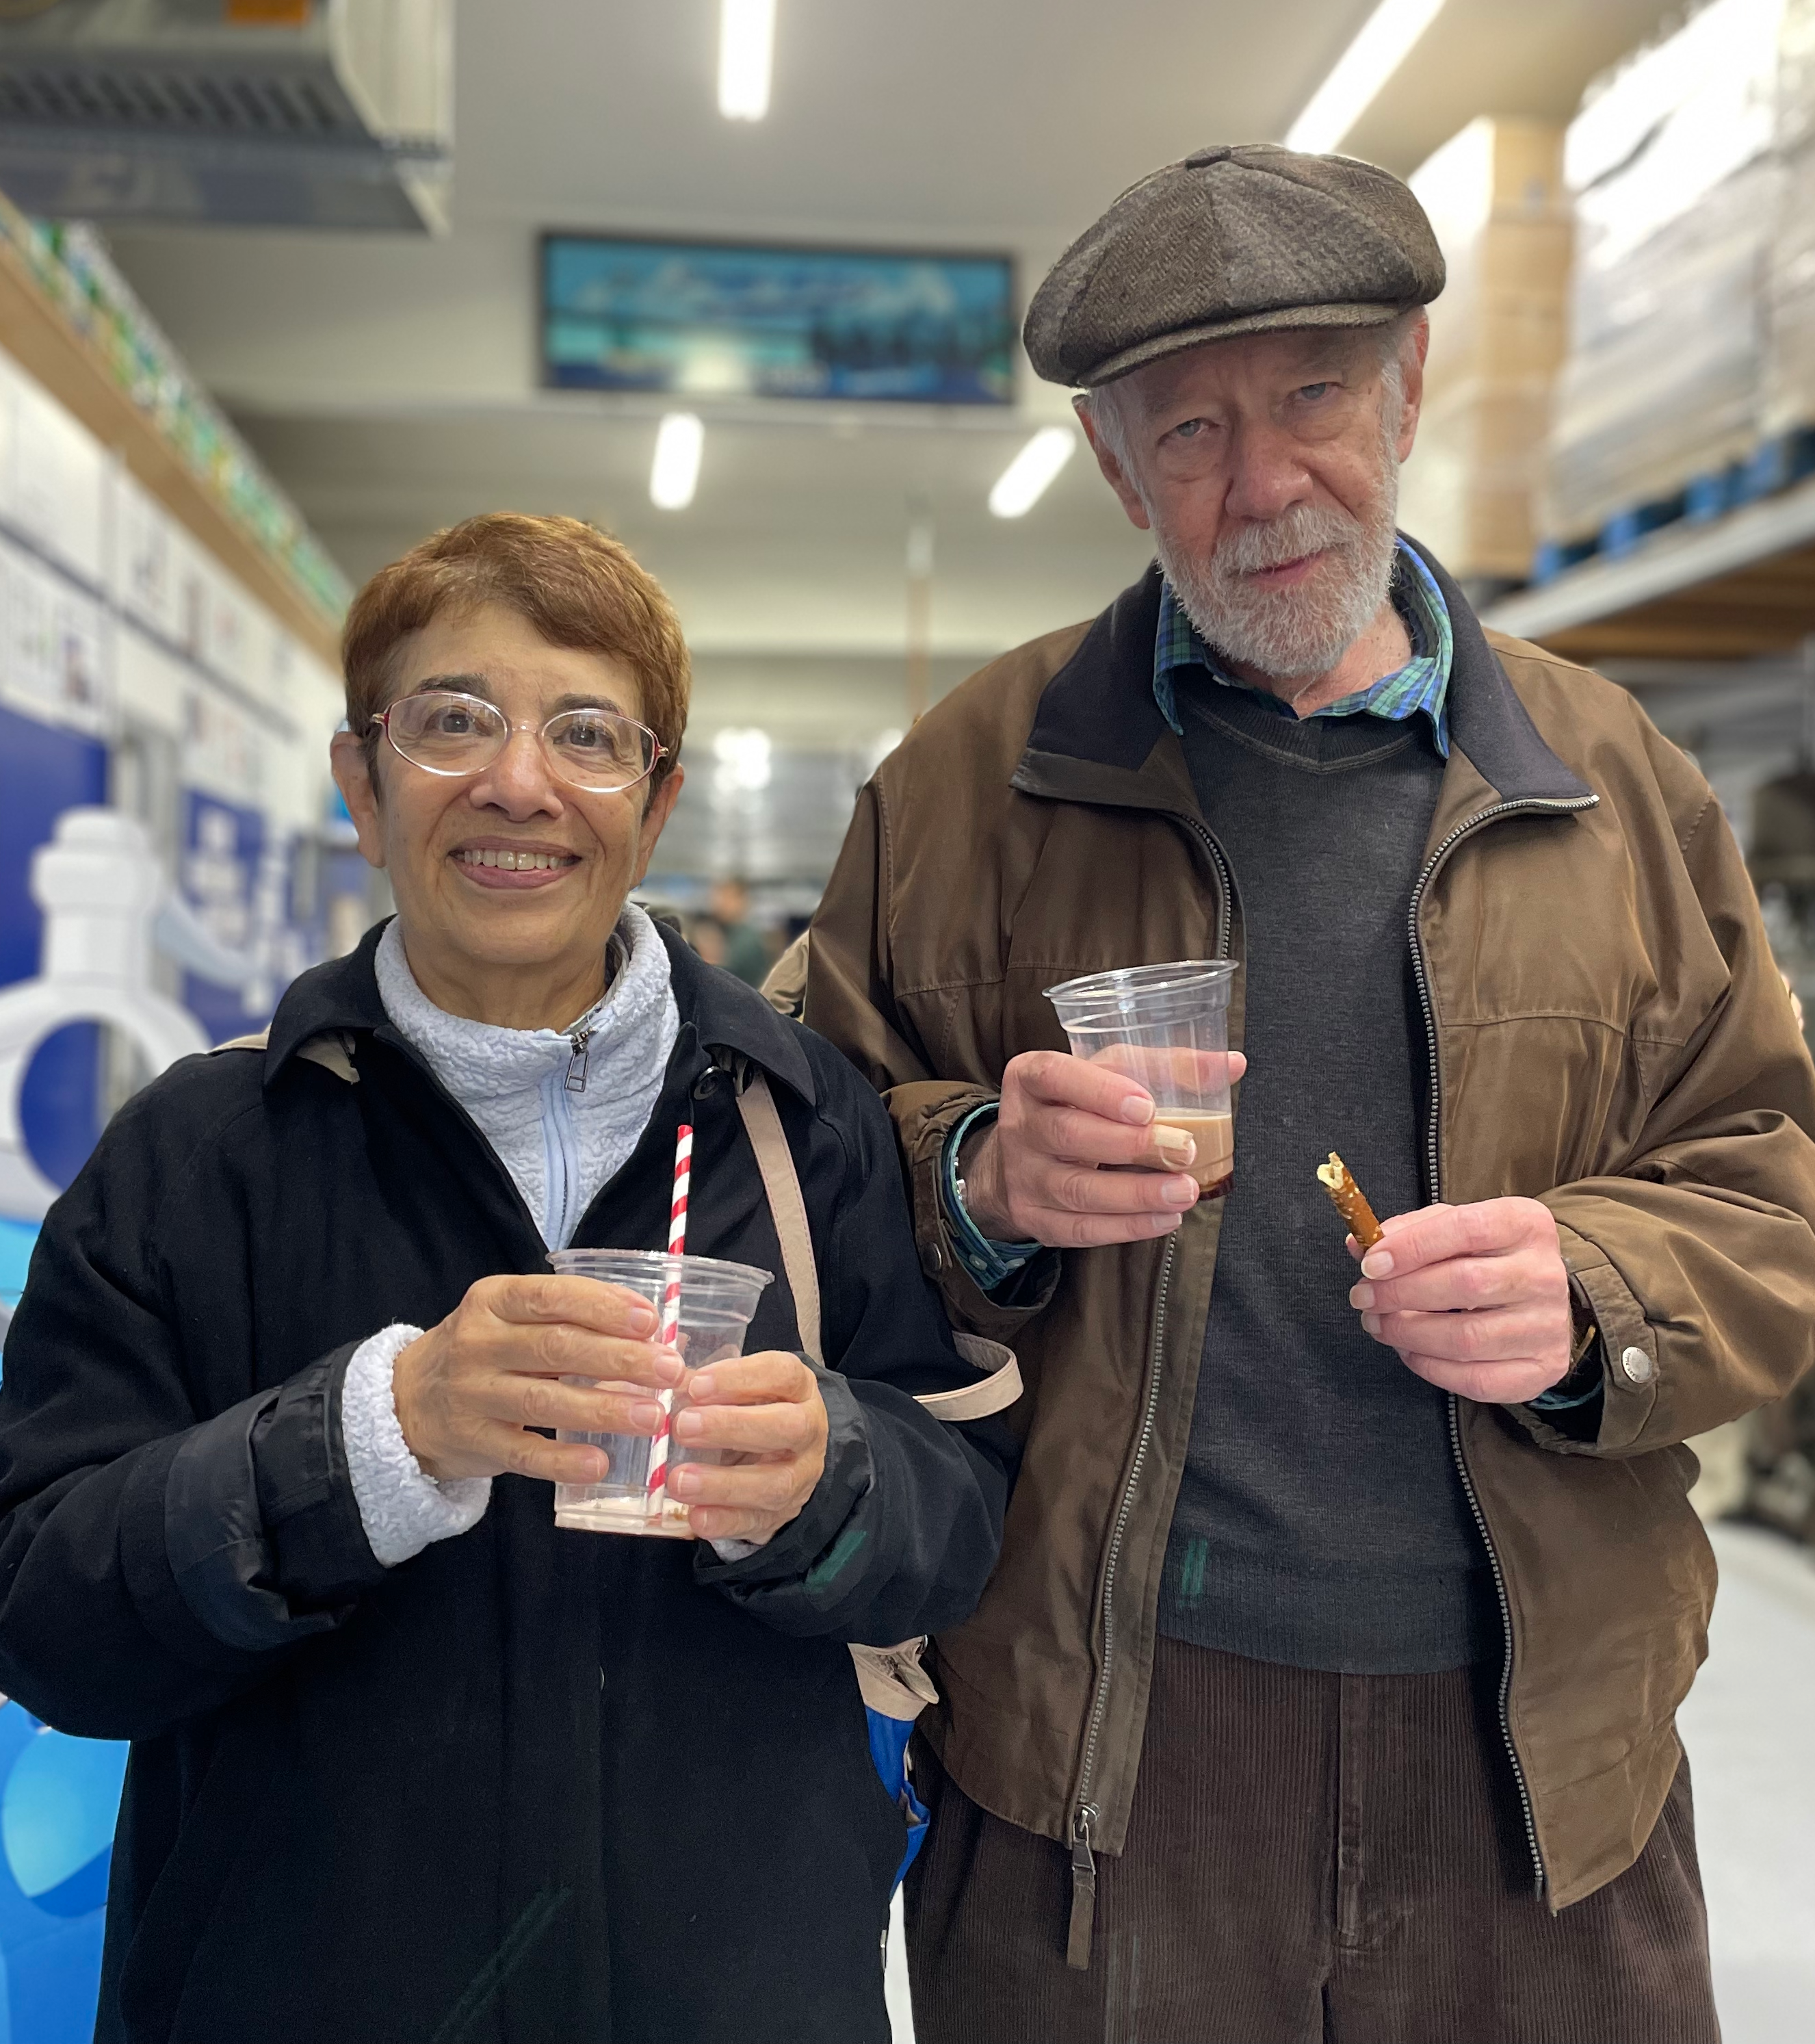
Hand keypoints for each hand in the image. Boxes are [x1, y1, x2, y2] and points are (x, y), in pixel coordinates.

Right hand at [393, 1275, 683, 1482]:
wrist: (406, 1401)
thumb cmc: (485, 1351)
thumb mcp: (514, 1320)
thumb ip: (574, 1320)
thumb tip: (658, 1332)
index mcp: (494, 1300)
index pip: (553, 1296)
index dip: (604, 1308)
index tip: (651, 1322)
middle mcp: (479, 1343)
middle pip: (557, 1348)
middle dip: (620, 1359)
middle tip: (670, 1371)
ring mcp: (473, 1394)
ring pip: (544, 1401)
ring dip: (603, 1409)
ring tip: (653, 1417)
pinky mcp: (473, 1442)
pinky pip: (523, 1454)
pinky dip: (563, 1460)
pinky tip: (601, 1463)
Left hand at [669, 1353, 829, 1544]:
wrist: (782, 1460)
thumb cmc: (752, 1412)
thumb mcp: (738, 1390)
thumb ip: (704, 1384)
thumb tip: (660, 1376)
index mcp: (799, 1389)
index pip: (783, 1374)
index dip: (740, 1378)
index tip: (696, 1385)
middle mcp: (809, 1430)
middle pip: (787, 1427)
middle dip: (732, 1426)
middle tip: (683, 1426)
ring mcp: (800, 1477)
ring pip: (774, 1484)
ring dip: (723, 1483)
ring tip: (679, 1480)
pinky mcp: (781, 1514)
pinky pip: (756, 1522)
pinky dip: (724, 1521)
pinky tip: (695, 1517)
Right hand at [963, 1048, 1247, 1248]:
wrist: (1020, 1157)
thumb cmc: (1077, 1103)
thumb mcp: (1107, 1072)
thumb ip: (1165, 1066)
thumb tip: (1232, 1065)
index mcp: (1030, 1077)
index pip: (1055, 1076)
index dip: (1099, 1091)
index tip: (1147, 1106)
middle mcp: (1019, 1126)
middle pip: (1068, 1135)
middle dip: (1131, 1145)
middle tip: (1186, 1149)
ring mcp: (1023, 1176)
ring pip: (1078, 1189)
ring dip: (1137, 1194)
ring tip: (1185, 1191)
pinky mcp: (1033, 1218)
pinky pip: (1081, 1228)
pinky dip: (1128, 1227)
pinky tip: (1166, 1217)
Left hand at [1346, 1198, 1572, 1404]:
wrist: (1538, 1300)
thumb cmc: (1485, 1257)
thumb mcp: (1452, 1228)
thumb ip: (1408, 1231)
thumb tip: (1359, 1245)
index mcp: (1525, 1224)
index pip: (1466, 1229)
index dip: (1411, 1247)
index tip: (1370, 1264)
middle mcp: (1544, 1274)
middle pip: (1465, 1283)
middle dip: (1400, 1293)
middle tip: (1363, 1298)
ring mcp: (1549, 1326)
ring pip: (1466, 1338)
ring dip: (1406, 1333)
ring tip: (1378, 1323)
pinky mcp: (1543, 1368)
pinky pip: (1475, 1379)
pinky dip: (1429, 1367)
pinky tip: (1408, 1350)